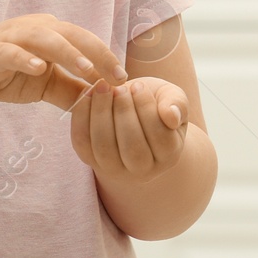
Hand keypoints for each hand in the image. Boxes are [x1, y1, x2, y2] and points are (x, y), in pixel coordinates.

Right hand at [0, 12, 127, 113]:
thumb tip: (104, 101)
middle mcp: (34, 28)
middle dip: (96, 53)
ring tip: (87, 68)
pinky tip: (38, 68)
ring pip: (45, 38)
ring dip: (68, 52)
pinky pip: (10, 52)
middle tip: (115, 76)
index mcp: (51, 32)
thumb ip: (72, 89)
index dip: (106, 57)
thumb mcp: (45, 85)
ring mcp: (11, 37)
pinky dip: (25, 58)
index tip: (124, 79)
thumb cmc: (5, 77)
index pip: (85, 41)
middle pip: (72, 34)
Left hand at [69, 76, 189, 184]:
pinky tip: (86, 95)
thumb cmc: (156, 103)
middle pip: (133, 148)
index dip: (148, 111)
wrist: (134, 112)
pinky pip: (82, 144)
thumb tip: (171, 115)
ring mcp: (115, 171)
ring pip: (105, 148)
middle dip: (123, 114)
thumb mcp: (172, 98)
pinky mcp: (91, 162)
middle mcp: (144, 171)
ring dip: (101, 114)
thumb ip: (177, 104)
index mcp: (169, 156)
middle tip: (118, 88)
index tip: (138, 85)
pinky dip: (80, 118)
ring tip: (102, 87)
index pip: (161, 138)